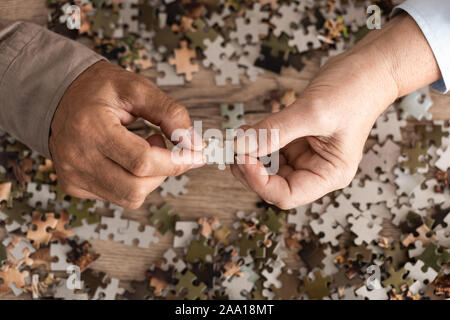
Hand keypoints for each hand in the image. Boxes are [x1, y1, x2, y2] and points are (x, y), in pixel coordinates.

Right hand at [49, 61, 202, 208]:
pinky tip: (126, 159)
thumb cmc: (100, 90)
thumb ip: (170, 113)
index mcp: (91, 129)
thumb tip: (195, 144)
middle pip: (136, 187)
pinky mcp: (74, 185)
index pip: (142, 161)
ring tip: (144, 149)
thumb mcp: (138, 88)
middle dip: (164, 171)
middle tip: (163, 145)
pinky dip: (132, 181)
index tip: (196, 154)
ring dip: (150, 178)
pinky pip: (117, 196)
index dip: (177, 162)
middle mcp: (77, 157)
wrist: (60, 95)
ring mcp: (73, 175)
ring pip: (129, 197)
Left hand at [231, 14, 440, 209]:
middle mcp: (316, 169)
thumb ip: (275, 131)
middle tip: (234, 148)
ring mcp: (305, 155)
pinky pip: (269, 148)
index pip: (287, 195)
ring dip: (250, 155)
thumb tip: (241, 146)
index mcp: (329, 174)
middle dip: (250, 169)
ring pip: (268, 167)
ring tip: (240, 136)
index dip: (261, 182)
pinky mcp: (297, 140)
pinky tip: (247, 131)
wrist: (369, 68)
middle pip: (273, 183)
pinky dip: (255, 141)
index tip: (243, 158)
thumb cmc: (355, 91)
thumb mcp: (313, 111)